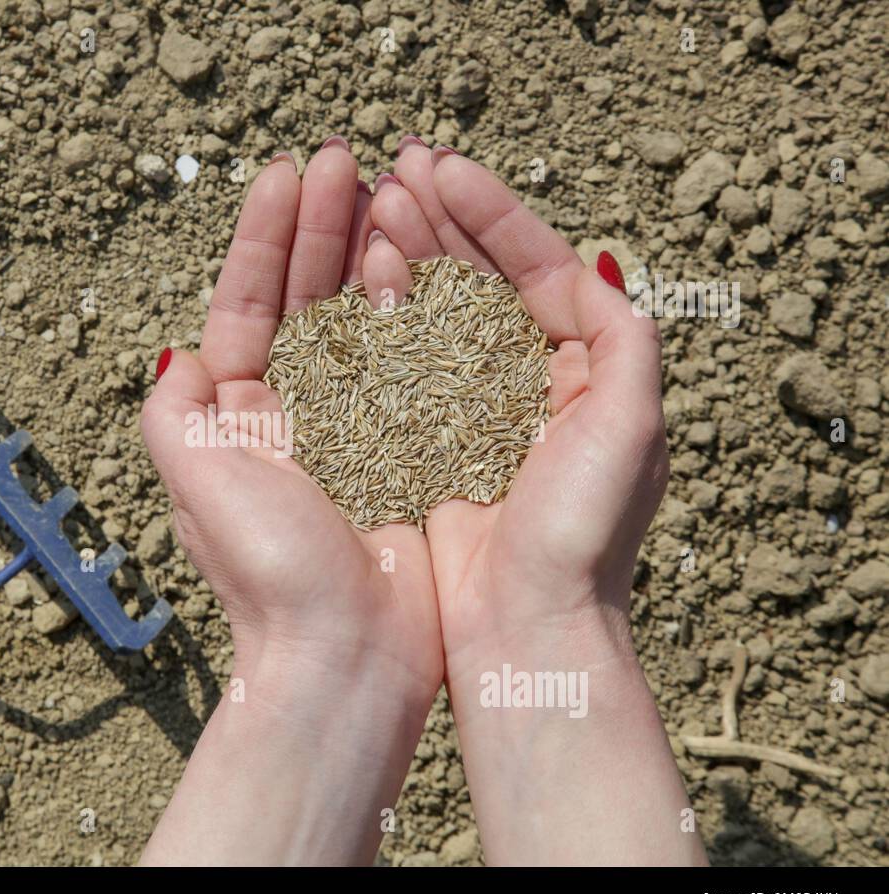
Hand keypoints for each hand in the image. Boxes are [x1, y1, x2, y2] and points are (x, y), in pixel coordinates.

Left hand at [139, 139, 443, 863]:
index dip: (264, 235)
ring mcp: (353, 427)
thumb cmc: (269, 573)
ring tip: (388, 189)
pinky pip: (410, 362)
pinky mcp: (408, 447)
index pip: (247, 301)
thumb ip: (175, 407)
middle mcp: (292, 414)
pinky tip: (424, 262)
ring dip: (368, 251)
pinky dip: (415, 309)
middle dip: (320, 225)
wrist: (346, 661)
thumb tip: (180, 352)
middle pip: (304, 297)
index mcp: (235, 415)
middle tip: (345, 159)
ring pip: (359, 319)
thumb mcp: (195, 476)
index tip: (287, 174)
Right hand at [364, 140, 704, 864]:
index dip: (491, 211)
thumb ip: (623, 336)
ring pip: (436, 308)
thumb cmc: (582, 535)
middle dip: (442, 217)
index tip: (441, 169)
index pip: (536, 264)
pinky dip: (382, 315)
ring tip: (373, 202)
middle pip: (482, 276)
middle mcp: (528, 380)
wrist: (524, 630)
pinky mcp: (425, 439)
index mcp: (586, 368)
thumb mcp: (632, 425)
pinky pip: (400, 359)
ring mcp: (472, 407)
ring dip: (407, 252)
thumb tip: (590, 262)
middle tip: (396, 167)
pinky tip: (358, 278)